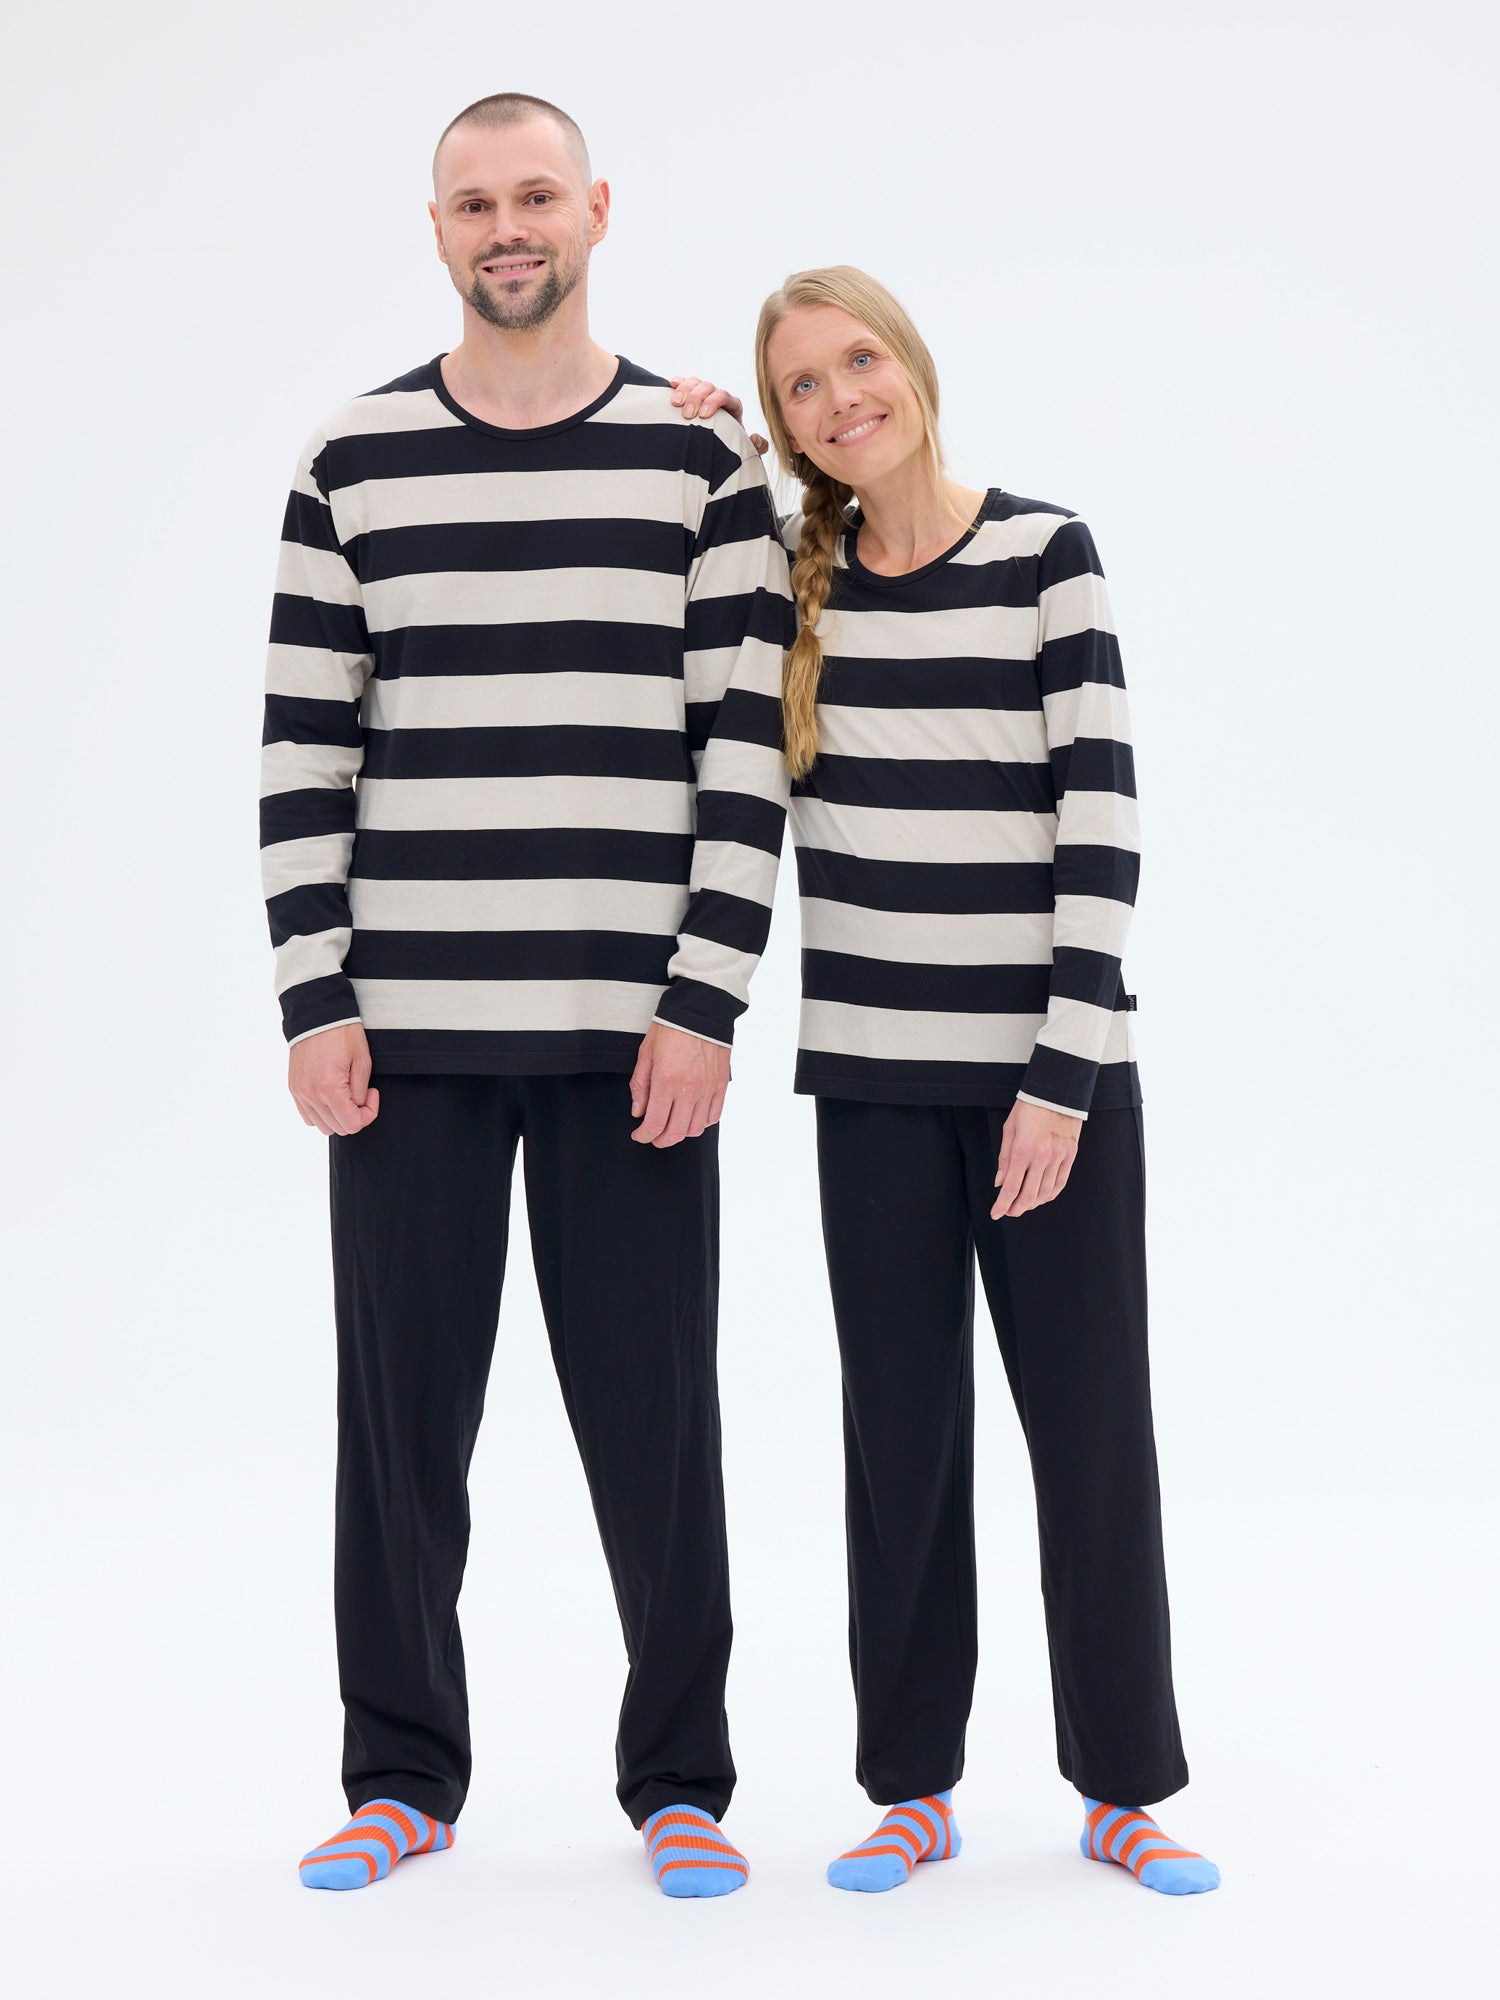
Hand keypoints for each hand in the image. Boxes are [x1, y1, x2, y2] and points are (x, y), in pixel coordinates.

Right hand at [288, 1021, 379, 1136]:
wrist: (317, 1015)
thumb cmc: (342, 1033)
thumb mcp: (362, 1062)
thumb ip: (360, 1092)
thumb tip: (358, 1107)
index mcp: (329, 1089)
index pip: (352, 1125)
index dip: (368, 1114)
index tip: (371, 1095)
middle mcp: (311, 1095)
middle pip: (337, 1128)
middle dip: (354, 1116)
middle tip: (361, 1094)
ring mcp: (300, 1093)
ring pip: (321, 1125)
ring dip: (337, 1116)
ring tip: (345, 1095)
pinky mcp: (294, 1088)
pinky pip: (307, 1115)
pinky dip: (321, 1113)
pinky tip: (331, 1096)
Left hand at [629, 1020, 729, 1145]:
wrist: (701, 1010)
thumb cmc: (671, 1028)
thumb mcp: (646, 1053)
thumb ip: (640, 1085)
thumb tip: (638, 1112)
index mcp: (666, 1081)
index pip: (655, 1124)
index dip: (644, 1135)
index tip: (639, 1135)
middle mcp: (688, 1089)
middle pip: (676, 1132)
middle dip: (660, 1140)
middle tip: (653, 1136)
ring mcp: (707, 1089)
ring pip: (696, 1129)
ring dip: (681, 1133)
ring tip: (672, 1126)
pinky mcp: (721, 1085)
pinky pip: (713, 1116)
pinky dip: (701, 1123)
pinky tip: (691, 1117)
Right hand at [669, 375, 769, 456]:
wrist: (716, 451)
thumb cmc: (730, 449)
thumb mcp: (745, 449)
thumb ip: (758, 446)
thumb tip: (754, 437)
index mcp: (733, 407)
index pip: (725, 396)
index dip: (714, 402)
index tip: (703, 416)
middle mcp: (718, 397)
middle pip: (709, 387)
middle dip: (697, 398)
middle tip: (688, 414)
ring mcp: (703, 394)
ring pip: (696, 382)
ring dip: (685, 390)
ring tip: (675, 403)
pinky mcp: (690, 395)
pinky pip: (684, 383)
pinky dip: (678, 383)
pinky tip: (671, 385)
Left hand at [990, 1100, 1081, 1217]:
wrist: (1056, 1092)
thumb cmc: (1030, 1107)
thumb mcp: (1009, 1129)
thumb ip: (1004, 1158)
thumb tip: (1000, 1181)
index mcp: (1022, 1150)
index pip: (1011, 1187)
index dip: (1002, 1205)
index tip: (995, 1213)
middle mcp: (1041, 1157)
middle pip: (1028, 1195)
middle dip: (1016, 1209)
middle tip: (1009, 1212)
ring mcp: (1058, 1157)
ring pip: (1045, 1192)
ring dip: (1033, 1203)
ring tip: (1023, 1205)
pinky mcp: (1070, 1155)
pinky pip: (1061, 1182)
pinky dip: (1050, 1194)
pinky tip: (1042, 1197)